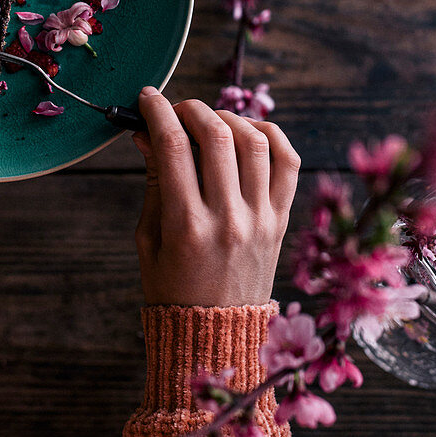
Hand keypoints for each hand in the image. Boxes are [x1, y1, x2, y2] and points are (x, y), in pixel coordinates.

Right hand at [132, 87, 300, 306]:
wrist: (216, 337)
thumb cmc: (172, 290)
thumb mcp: (149, 240)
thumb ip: (154, 183)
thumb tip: (149, 134)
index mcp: (187, 227)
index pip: (173, 147)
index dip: (157, 112)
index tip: (147, 99)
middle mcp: (229, 219)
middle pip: (216, 135)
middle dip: (191, 109)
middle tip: (175, 109)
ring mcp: (261, 219)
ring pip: (254, 141)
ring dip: (228, 118)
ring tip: (209, 122)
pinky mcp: (282, 221)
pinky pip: (288, 162)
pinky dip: (270, 135)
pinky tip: (248, 133)